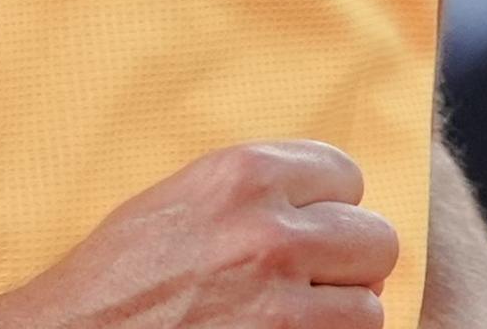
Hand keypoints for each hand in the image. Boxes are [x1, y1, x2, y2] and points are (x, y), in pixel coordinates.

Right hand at [0, 142, 398, 328]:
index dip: (330, 205)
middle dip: (347, 262)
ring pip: (369, 303)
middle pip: (374, 238)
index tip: (312, 225)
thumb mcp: (178, 202)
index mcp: (241, 175)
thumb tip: (322, 200)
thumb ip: (251, 192)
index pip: (345, 173)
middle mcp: (268, 231)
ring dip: (339, 315)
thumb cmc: (112, 280)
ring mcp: (278, 301)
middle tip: (310, 280)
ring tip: (293, 318)